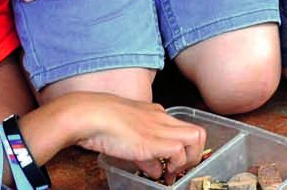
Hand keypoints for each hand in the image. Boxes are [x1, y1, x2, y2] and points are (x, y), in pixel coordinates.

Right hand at [68, 94, 208, 179]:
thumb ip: (145, 156)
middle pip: (198, 132)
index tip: (175, 164)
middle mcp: (162, 118)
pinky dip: (176, 163)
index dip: (185, 149)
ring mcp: (160, 127)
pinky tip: (163, 172)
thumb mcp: (127, 141)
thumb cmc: (99, 122)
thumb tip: (156, 170)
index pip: (182, 129)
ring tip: (174, 172)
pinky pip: (179, 150)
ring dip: (191, 159)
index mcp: (155, 114)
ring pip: (196, 138)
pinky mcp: (154, 139)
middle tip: (181, 169)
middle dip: (196, 154)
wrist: (88, 114)